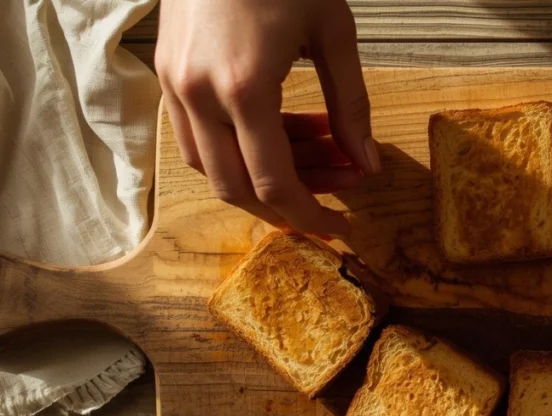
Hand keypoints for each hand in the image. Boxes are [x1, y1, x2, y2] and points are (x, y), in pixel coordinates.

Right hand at [155, 0, 379, 235]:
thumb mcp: (335, 34)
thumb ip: (352, 106)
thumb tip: (368, 165)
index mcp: (243, 87)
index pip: (273, 182)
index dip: (309, 214)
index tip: (341, 229)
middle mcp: (197, 94)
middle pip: (236, 187)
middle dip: (291, 202)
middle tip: (339, 194)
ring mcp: (174, 84)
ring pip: (212, 166)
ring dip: (266, 175)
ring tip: (323, 154)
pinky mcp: (167, 72)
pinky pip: (197, 136)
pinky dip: (240, 148)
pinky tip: (286, 132)